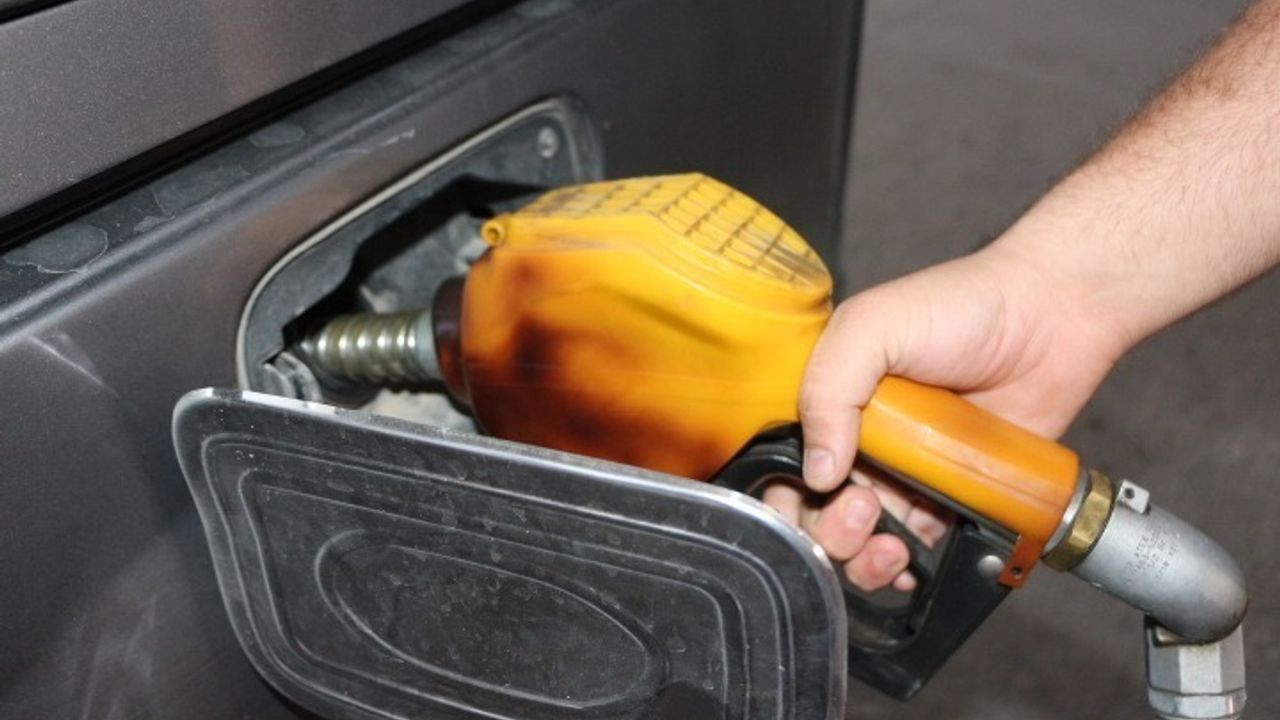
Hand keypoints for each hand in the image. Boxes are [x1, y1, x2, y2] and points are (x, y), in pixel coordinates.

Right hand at [767, 241, 1125, 590]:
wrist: (1052, 318)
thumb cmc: (961, 305)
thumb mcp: (873, 326)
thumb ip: (829, 389)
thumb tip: (817, 473)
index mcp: (829, 399)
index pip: (781, 460)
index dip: (783, 493)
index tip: (812, 498)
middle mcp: (859, 440)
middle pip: (815, 511)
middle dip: (826, 531)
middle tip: (863, 510)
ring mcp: (904, 472)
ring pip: (861, 539)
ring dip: (862, 560)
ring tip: (890, 545)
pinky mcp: (949, 497)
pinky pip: (917, 546)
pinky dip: (905, 568)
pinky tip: (910, 563)